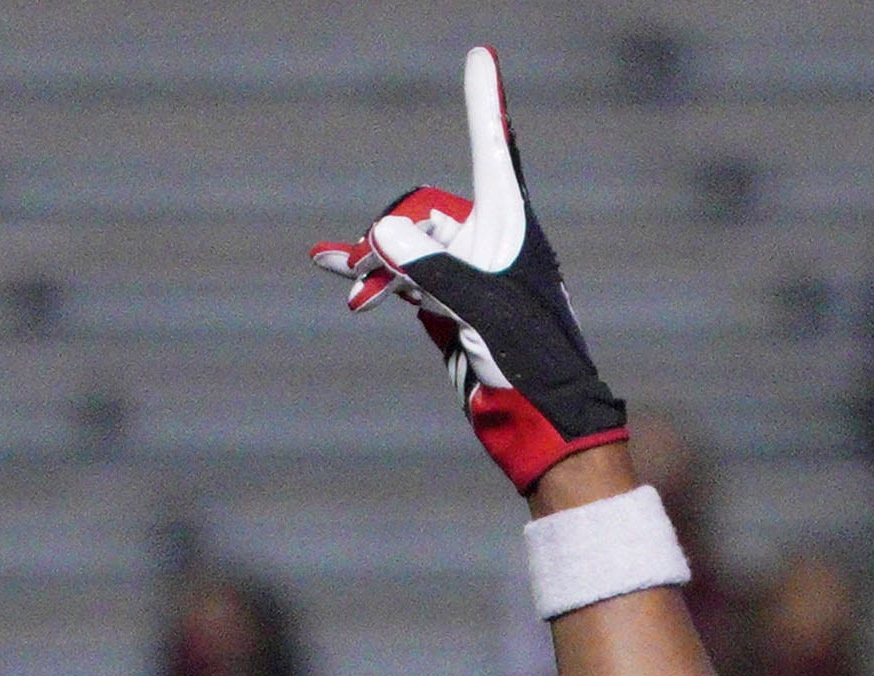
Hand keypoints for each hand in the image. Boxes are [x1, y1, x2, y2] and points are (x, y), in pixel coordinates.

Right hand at [309, 46, 629, 492]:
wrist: (539, 421)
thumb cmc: (530, 361)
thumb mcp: (480, 309)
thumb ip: (430, 267)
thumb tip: (382, 231)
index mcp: (510, 228)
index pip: (494, 149)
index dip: (484, 101)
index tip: (480, 55)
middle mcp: (489, 241)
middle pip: (428, 210)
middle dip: (392, 233)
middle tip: (368, 268)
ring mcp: (467, 272)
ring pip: (410, 245)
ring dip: (374, 258)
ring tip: (335, 267)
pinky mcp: (450, 301)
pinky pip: (404, 273)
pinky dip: (373, 272)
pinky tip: (337, 267)